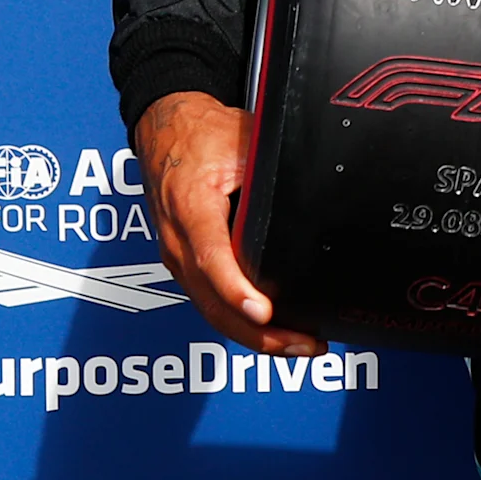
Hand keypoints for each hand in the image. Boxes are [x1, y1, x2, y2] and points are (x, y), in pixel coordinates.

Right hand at [135, 92, 322, 358]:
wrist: (165, 132)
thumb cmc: (201, 135)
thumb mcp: (242, 142)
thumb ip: (270, 172)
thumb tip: (315, 189)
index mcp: (190, 207)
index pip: (210, 256)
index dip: (236, 288)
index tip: (263, 312)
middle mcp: (178, 243)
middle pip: (212, 302)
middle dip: (258, 332)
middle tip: (304, 344)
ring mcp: (177, 260)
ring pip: (212, 313)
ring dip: (254, 338)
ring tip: (300, 348)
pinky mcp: (186, 267)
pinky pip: (211, 304)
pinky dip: (240, 325)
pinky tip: (273, 333)